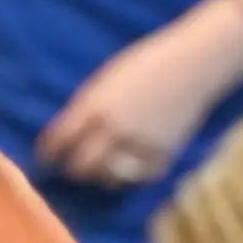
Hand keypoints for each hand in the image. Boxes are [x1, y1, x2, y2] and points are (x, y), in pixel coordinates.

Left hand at [36, 12, 242, 191]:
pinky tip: (129, 167)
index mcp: (95, 106)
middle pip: (82, 167)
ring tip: (104, 168)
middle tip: (74, 167)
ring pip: (109, 177)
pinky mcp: (164, 154)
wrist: (195, 66)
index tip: (47, 157)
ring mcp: (140, 144)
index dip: (48, 153)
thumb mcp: (105, 81)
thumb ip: (86, 108)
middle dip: (74, 169)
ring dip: (102, 174)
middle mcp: (115, 129)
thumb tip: (68, 135)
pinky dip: (131, 176)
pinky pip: (139, 177)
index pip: (60, 141)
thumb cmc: (147, 64)